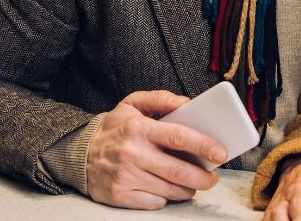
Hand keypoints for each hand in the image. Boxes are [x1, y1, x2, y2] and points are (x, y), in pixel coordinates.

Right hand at [85, 90, 226, 209]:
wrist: (78, 154)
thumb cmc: (114, 128)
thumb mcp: (132, 103)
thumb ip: (161, 99)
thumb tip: (188, 103)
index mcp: (138, 128)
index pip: (177, 136)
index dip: (203, 145)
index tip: (221, 152)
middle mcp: (131, 153)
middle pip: (178, 170)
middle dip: (202, 176)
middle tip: (212, 177)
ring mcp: (125, 177)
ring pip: (170, 189)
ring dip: (188, 188)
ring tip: (194, 182)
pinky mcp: (120, 196)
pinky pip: (155, 202)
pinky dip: (167, 197)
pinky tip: (168, 188)